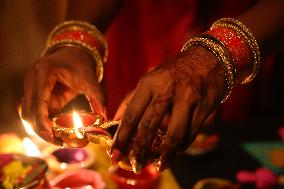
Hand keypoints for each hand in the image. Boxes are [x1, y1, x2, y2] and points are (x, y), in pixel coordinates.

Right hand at [22, 47, 105, 143]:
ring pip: (29, 114)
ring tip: (59, 139)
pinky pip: (37, 112)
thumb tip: (105, 117)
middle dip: (41, 130)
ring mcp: (31, 87)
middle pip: (28, 112)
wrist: (74, 51)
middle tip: (58, 142)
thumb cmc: (81, 63)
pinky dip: (45, 123)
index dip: (42, 122)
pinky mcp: (36, 94)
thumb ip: (98, 96)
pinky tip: (58, 131)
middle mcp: (32, 80)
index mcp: (43, 73)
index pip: (38, 103)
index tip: (51, 137)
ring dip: (41, 128)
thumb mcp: (90, 78)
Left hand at [111, 46, 224, 170]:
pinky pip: (190, 134)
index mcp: (149, 82)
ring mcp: (188, 99)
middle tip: (136, 164)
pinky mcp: (204, 107)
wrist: (208, 58)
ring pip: (173, 135)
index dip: (122, 137)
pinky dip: (181, 147)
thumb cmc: (173, 72)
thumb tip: (115, 122)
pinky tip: (174, 153)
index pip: (131, 114)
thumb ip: (133, 99)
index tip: (114, 154)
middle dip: (140, 150)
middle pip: (149, 127)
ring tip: (158, 166)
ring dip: (165, 155)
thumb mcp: (150, 79)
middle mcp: (167, 90)